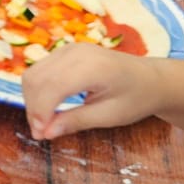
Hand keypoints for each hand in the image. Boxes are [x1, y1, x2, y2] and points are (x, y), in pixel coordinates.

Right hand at [21, 43, 165, 140]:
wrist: (151, 78)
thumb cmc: (136, 98)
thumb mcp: (109, 116)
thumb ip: (75, 121)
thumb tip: (45, 132)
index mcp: (92, 67)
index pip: (51, 87)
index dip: (40, 112)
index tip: (41, 135)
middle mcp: (75, 52)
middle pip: (36, 79)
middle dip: (32, 108)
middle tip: (41, 132)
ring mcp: (69, 49)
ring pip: (33, 74)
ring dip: (32, 99)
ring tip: (44, 121)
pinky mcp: (65, 51)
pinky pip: (40, 70)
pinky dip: (38, 90)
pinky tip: (48, 107)